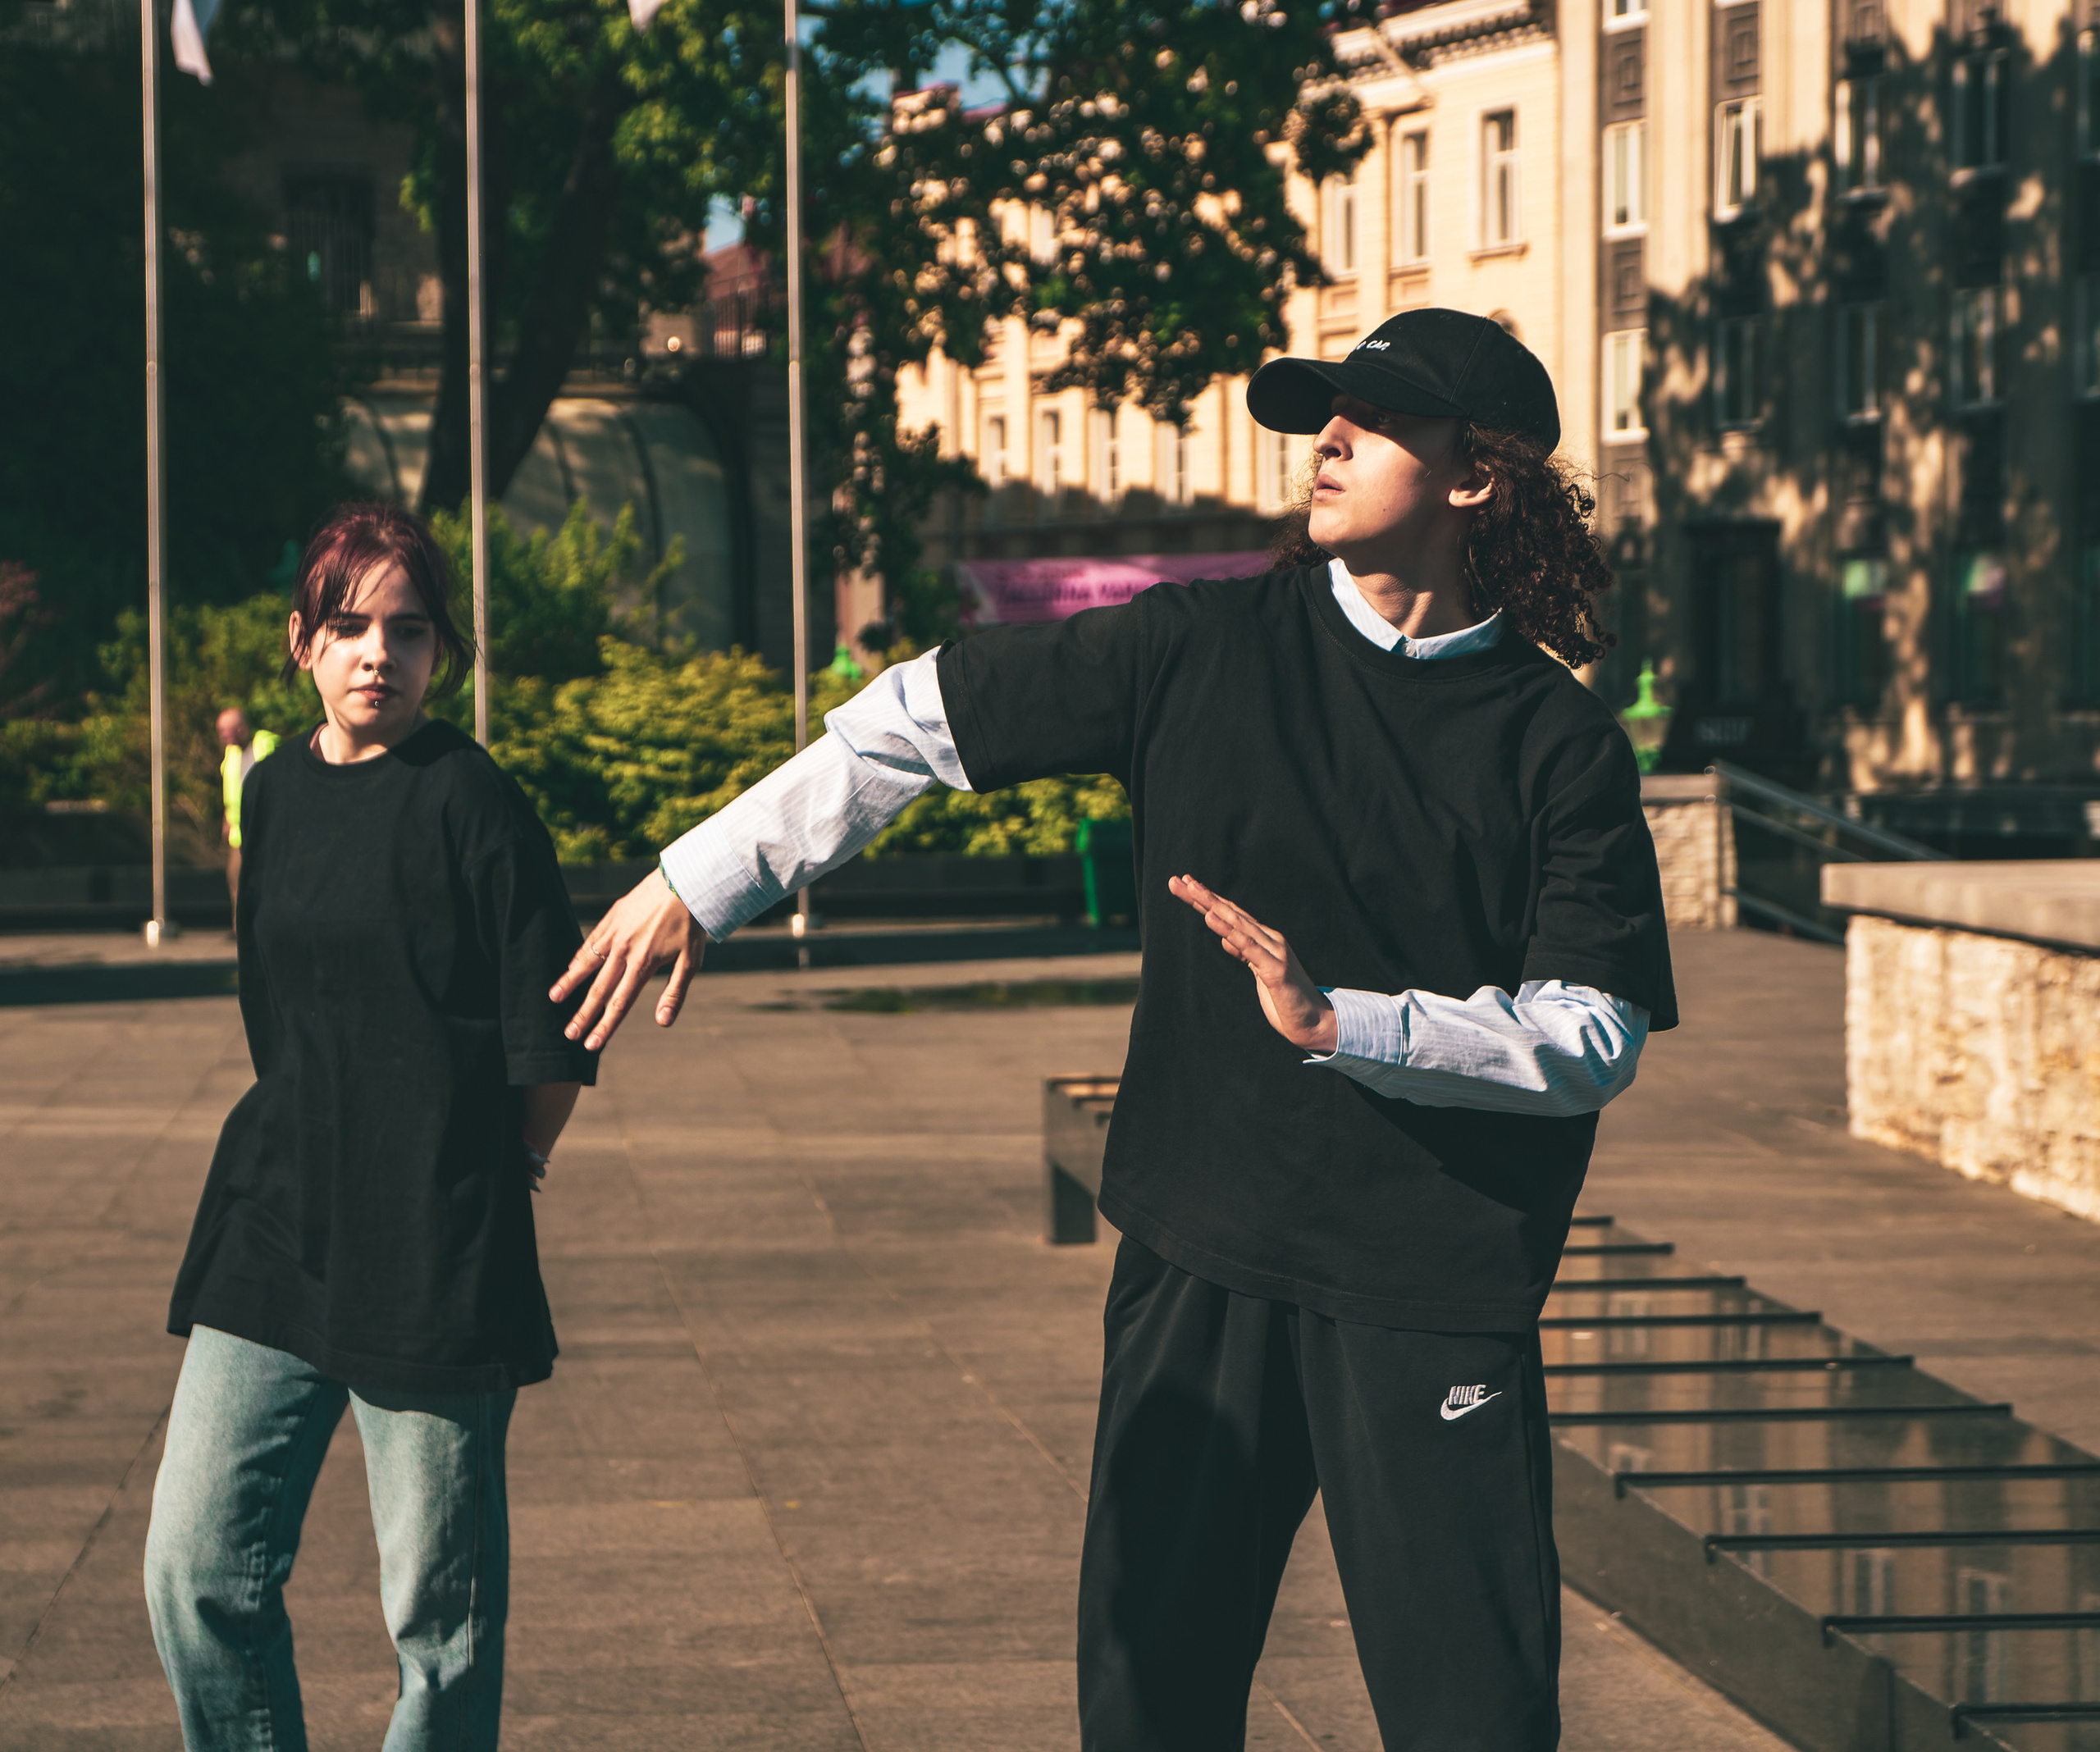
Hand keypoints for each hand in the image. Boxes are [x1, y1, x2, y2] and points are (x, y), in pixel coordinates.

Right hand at [550, 867, 708, 1049]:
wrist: (684, 881)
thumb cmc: (691, 924)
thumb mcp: (691, 961)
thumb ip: (675, 993)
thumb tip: (663, 1023)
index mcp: (643, 964)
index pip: (620, 1003)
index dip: (604, 1026)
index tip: (591, 1044)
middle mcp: (624, 951)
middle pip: (599, 989)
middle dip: (583, 1014)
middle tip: (569, 1034)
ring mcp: (615, 933)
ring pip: (587, 963)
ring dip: (570, 983)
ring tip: (554, 998)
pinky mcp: (612, 918)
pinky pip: (591, 941)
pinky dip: (579, 956)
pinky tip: (570, 966)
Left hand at [1168, 874, 1337, 1053]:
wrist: (1313, 1020)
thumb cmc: (1285, 996)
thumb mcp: (1259, 971)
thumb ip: (1245, 953)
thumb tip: (1226, 939)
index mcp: (1263, 939)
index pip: (1231, 915)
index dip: (1208, 899)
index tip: (1185, 883)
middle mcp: (1269, 939)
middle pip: (1230, 913)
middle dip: (1203, 896)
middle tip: (1179, 880)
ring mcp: (1273, 952)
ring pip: (1237, 924)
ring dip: (1212, 906)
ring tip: (1192, 890)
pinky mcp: (1275, 970)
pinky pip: (1247, 947)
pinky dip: (1228, 931)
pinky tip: (1211, 918)